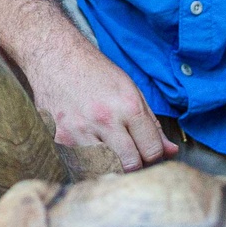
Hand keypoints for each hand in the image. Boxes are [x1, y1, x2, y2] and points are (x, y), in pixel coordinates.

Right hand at [21, 43, 168, 171]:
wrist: (55, 57)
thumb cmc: (95, 73)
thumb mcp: (130, 90)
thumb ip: (151, 124)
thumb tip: (170, 151)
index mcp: (128, 106)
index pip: (152, 151)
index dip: (154, 157)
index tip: (149, 156)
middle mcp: (104, 120)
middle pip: (131, 165)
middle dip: (135, 166)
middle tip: (131, 158)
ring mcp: (80, 131)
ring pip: (105, 168)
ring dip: (109, 164)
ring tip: (106, 149)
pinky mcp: (59, 138)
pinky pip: (80, 164)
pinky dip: (86, 160)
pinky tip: (85, 145)